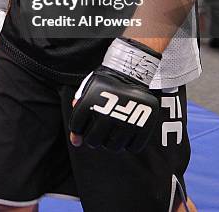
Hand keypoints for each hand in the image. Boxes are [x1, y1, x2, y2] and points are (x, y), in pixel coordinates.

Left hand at [69, 38, 160, 152]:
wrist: (132, 71)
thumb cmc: (108, 83)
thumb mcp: (89, 91)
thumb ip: (80, 113)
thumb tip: (75, 140)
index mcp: (90, 104)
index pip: (77, 127)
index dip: (78, 129)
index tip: (84, 125)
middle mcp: (107, 115)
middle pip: (93, 141)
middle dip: (93, 138)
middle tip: (98, 132)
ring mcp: (125, 122)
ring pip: (112, 147)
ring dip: (110, 143)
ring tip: (112, 133)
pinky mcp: (143, 127)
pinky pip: (133, 147)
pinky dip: (129, 144)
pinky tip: (126, 134)